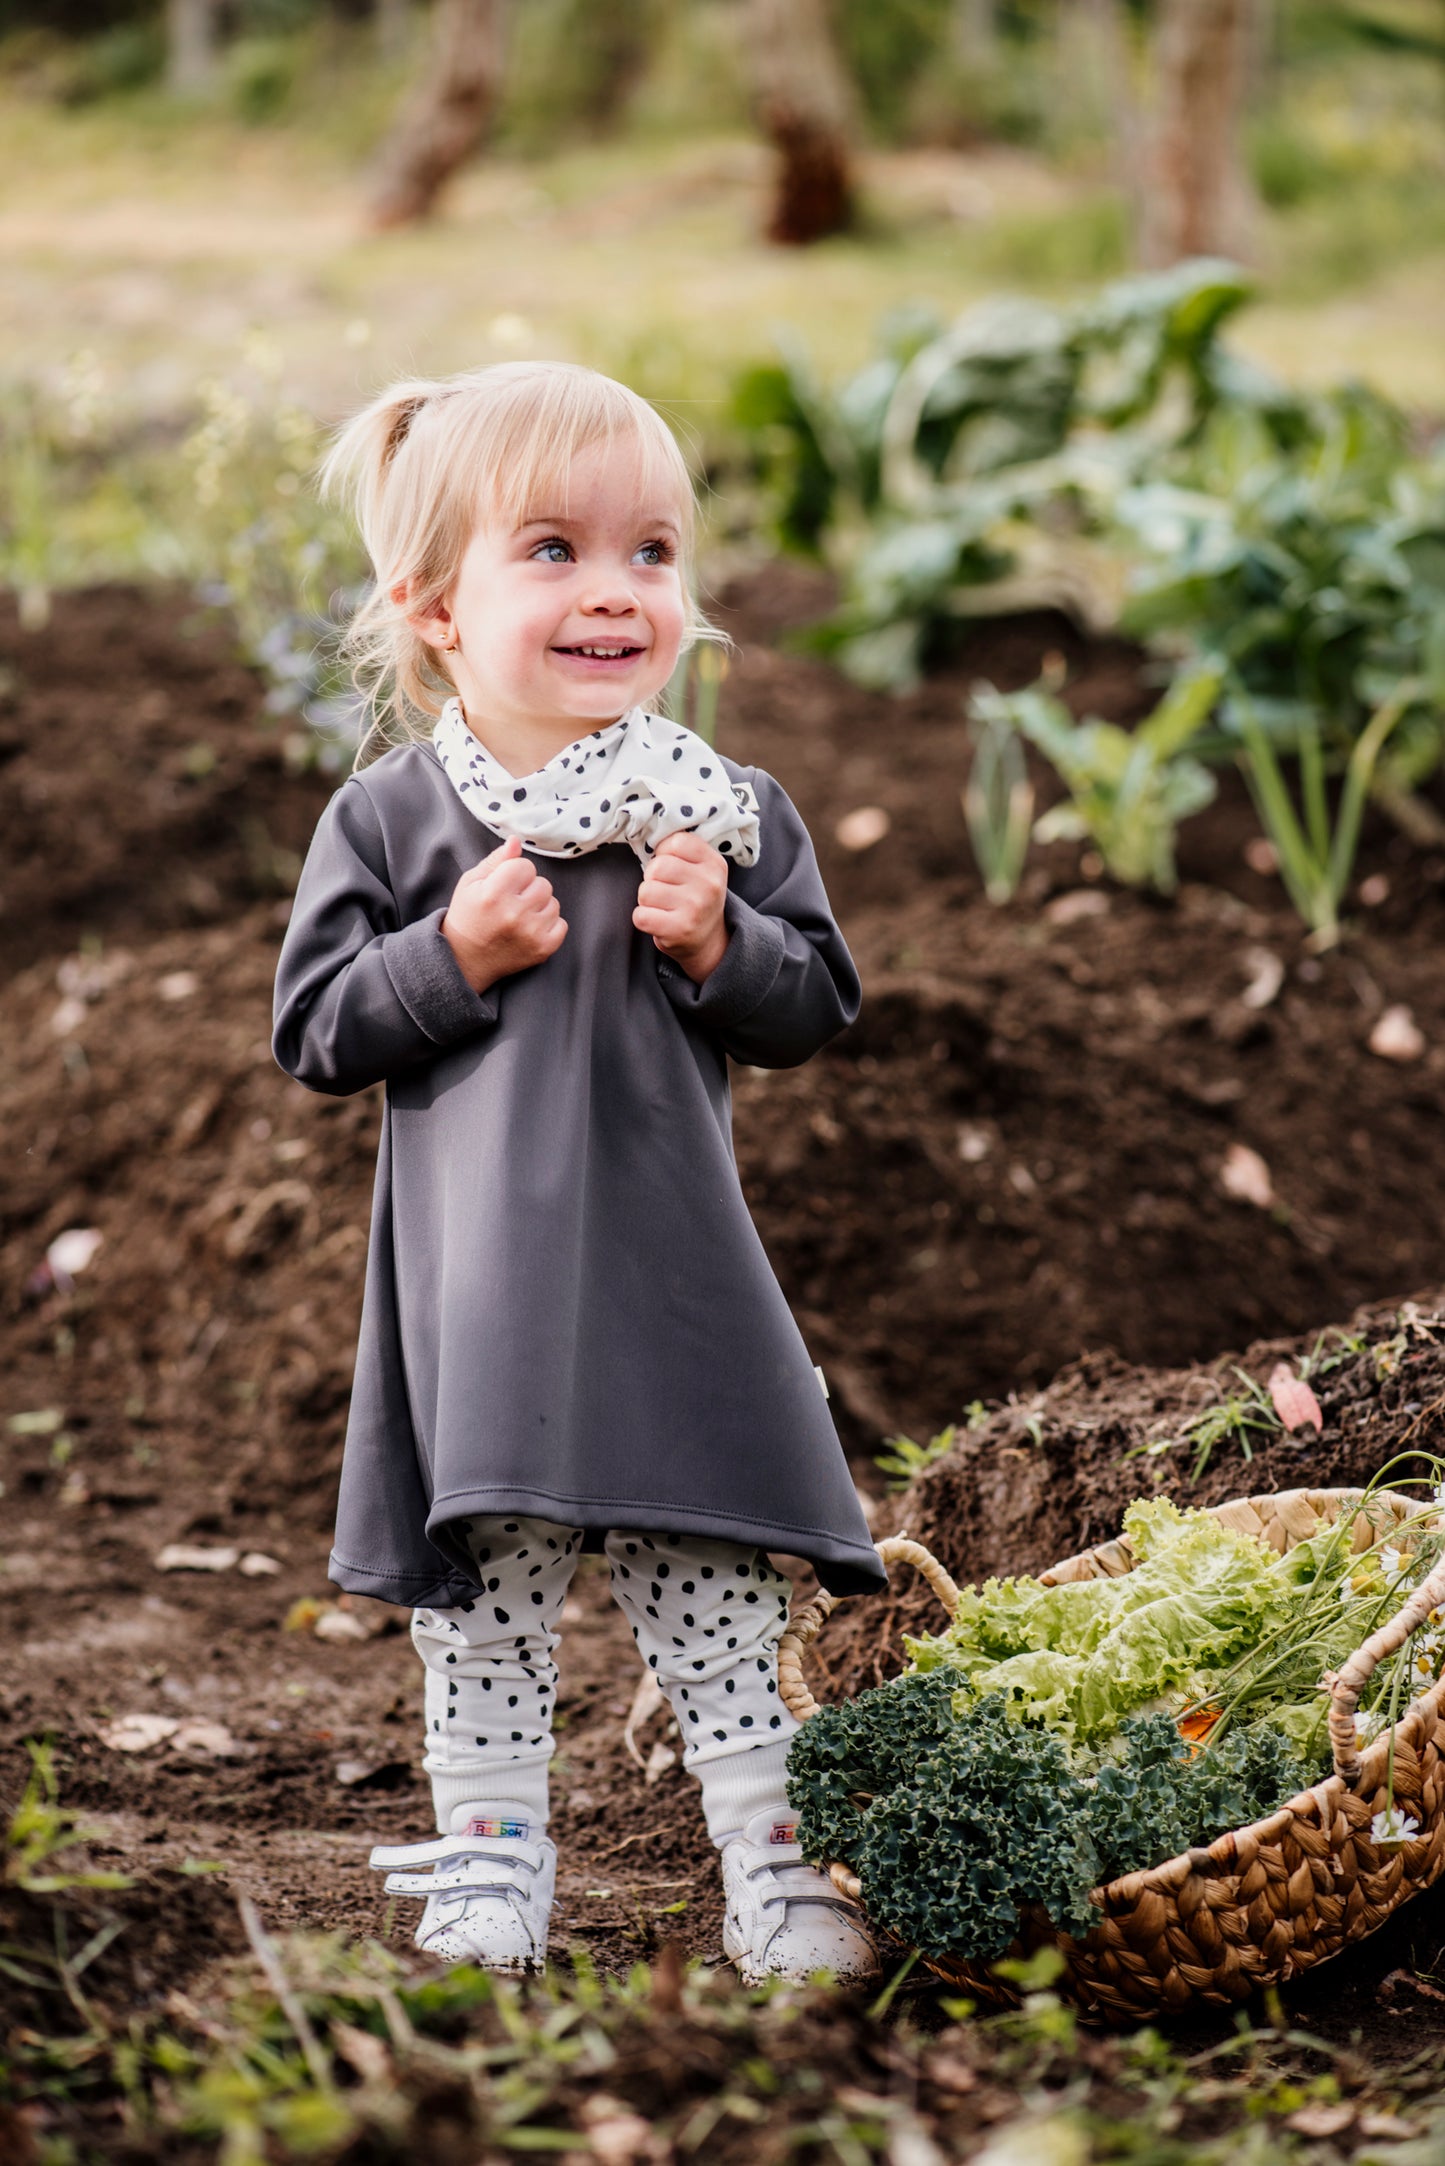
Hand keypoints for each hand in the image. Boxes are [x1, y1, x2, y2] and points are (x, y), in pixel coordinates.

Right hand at [441, 836, 566, 993]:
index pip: (526, 866)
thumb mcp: (471, 883)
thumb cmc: (467, 916)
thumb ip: (496, 860)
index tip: (504, 886)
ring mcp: (531, 933)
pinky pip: (561, 924)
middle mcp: (515, 913)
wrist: (465, 959)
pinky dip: (548, 925)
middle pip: (543, 884)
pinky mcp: (543, 949)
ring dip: (539, 907)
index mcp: (494, 893)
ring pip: (553, 903)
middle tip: (511, 903)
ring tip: (519, 917)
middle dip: (529, 889)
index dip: (515, 873)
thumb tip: (516, 841)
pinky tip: (529, 930)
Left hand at [633, 831, 728, 983]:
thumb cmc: (696, 898)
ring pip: (646, 891)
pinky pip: (640, 915)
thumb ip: (682, 850)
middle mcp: (709, 885)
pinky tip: (658, 920)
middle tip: (665, 890)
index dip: (663, 853)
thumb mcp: (702, 869)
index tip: (670, 866)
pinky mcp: (678, 930)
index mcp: (714, 864)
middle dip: (652, 879)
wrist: (708, 941)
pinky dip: (643, 918)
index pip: (675, 842)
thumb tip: (648, 830)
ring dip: (647, 900)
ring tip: (663, 906)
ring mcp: (695, 908)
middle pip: (657, 867)